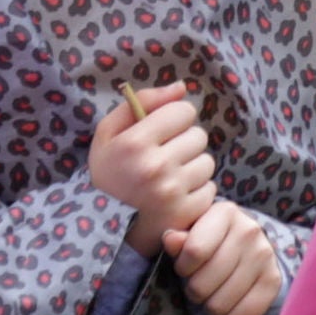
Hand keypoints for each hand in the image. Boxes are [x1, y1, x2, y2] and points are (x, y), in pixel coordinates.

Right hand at [90, 85, 214, 252]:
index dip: (174, 118)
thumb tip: (180, 88)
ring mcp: (173, 192)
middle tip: (165, 157)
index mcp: (135, 142)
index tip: (162, 132)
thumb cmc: (109, 173)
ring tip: (170, 178)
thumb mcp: (109, 132)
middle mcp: (156, 166)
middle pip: (199, 135)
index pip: (183, 111)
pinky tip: (177, 196)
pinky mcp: (186, 213)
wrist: (105, 226)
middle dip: (184, 143)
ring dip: (193, 167)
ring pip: (207, 162)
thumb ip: (143, 101)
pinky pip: (210, 189)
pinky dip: (197, 191)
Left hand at [164, 198, 283, 314]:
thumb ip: (179, 239)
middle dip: (194, 290)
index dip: (183, 267)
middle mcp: (249, 230)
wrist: (247, 245)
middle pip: (203, 283)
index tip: (186, 267)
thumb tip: (170, 239)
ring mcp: (265, 254)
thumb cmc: (211, 240)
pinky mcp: (274, 279)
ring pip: (219, 304)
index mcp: (226, 212)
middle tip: (199, 283)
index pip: (194, 252)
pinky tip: (230, 303)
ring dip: (210, 305)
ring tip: (214, 292)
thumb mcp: (192, 234)